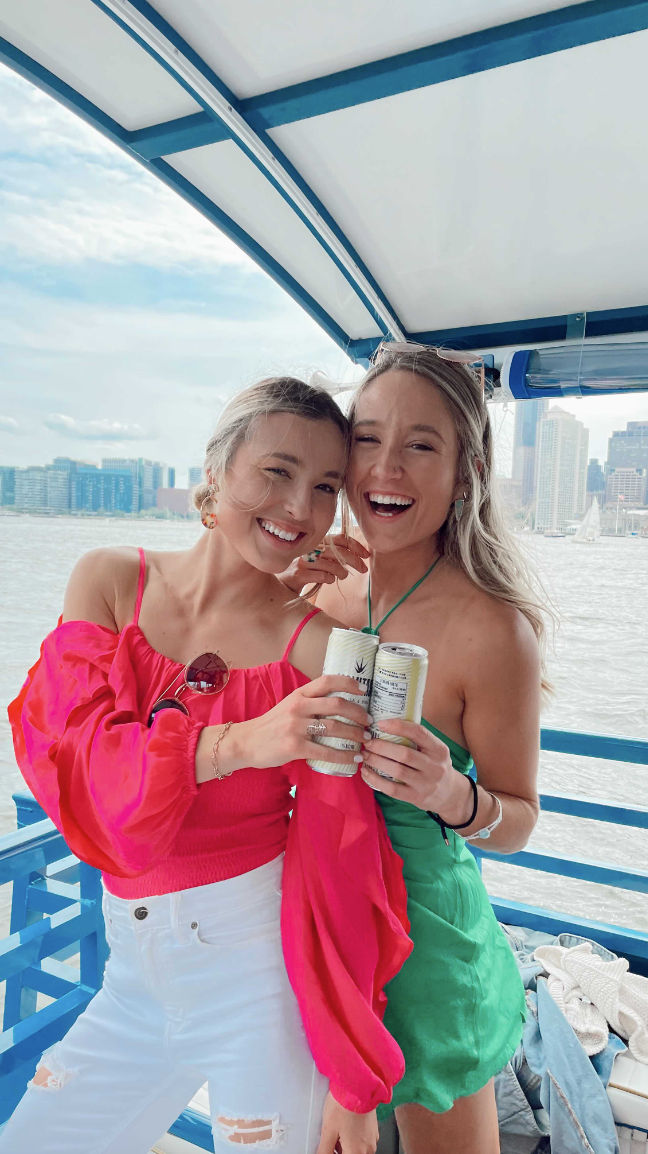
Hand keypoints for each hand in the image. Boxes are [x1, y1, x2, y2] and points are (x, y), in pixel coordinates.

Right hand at [226, 675, 370, 772]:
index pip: (327, 681)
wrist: (246, 742)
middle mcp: (299, 707)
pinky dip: (344, 756)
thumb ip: (310, 702)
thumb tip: (340, 704)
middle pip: (337, 704)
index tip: (364, 691)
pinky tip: (354, 758)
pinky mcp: (295, 747)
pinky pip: (326, 751)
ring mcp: (296, 727)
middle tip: (369, 722)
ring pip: (335, 728)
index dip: (349, 683)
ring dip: (355, 734)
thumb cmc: (272, 725)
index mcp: (299, 694)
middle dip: (359, 713)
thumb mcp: (289, 705)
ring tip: (365, 740)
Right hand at [280, 534, 370, 592]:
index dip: (356, 545)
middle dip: (355, 560)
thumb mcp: (319, 560)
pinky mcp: (298, 574)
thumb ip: (333, 556)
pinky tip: (328, 580)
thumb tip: (356, 557)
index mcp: (316, 542)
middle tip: (363, 569)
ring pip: (331, 564)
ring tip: (342, 576)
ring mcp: (303, 560)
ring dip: (341, 572)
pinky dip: (329, 579)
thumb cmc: (303, 572)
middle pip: (338, 551)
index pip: (340, 538)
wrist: (281, 584)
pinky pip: (322, 575)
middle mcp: (309, 548)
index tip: (366, 555)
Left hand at [316, 1093, 378, 1153]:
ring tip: (337, 1130)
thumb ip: (324, 1149)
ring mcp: (372, 1139)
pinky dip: (354, 1138)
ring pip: (357, 1150)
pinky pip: (363, 1141)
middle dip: (340, 1150)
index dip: (333, 1152)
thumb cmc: (344, 1105)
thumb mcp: (328, 1130)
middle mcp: (367, 1149)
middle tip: (332, 1138)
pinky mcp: (374, 1129)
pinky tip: (345, 1125)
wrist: (357, 1086)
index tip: (329, 1147)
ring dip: (346, 1145)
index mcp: (356, 1153)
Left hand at [361, 719, 473, 821]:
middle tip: (368, 742)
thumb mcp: (435, 750)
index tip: (380, 724)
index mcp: (439, 749)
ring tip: (365, 755)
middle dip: (381, 746)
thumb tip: (388, 720)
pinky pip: (392, 789)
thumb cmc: (435, 766)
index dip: (398, 726)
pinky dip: (376, 780)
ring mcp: (426, 784)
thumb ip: (418, 739)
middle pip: (404, 754)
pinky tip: (366, 772)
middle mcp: (435, 766)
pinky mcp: (416, 798)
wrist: (450, 794)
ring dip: (376, 761)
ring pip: (397, 771)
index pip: (419, 733)